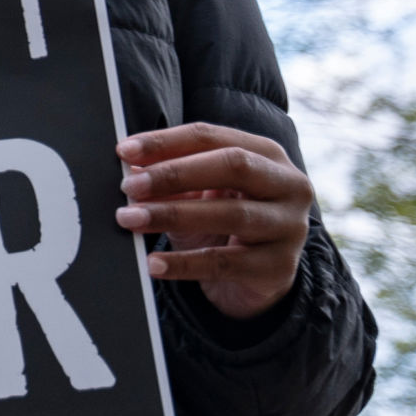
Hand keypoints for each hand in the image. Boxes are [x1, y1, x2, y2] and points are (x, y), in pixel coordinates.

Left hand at [118, 124, 311, 319]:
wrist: (254, 278)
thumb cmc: (222, 223)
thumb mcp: (197, 194)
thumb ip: (171, 178)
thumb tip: (131, 167)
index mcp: (265, 154)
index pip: (212, 136)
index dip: (166, 141)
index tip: (125, 151)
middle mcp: (288, 185)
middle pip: (233, 166)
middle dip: (175, 174)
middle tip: (129, 187)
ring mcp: (290, 226)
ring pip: (232, 215)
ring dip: (174, 215)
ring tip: (131, 219)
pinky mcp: (280, 267)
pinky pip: (227, 263)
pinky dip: (185, 263)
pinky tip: (154, 264)